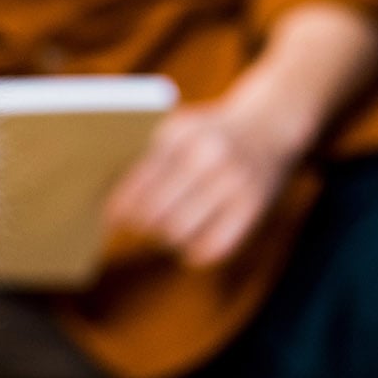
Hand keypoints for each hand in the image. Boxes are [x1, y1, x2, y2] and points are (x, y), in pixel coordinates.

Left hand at [102, 99, 307, 267]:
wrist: (271, 126)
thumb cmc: (208, 134)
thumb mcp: (180, 128)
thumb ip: (147, 156)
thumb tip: (106, 200)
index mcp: (183, 133)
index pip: (139, 179)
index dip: (120, 205)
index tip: (110, 217)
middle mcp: (209, 156)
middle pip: (155, 211)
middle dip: (140, 223)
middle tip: (138, 224)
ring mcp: (234, 183)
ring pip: (178, 232)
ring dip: (165, 237)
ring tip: (164, 229)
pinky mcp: (253, 209)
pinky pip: (210, 248)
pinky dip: (193, 252)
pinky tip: (191, 241)